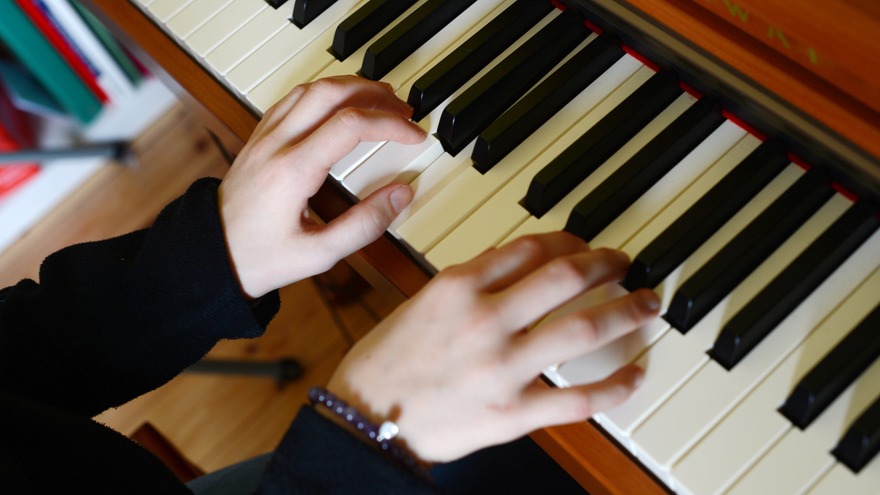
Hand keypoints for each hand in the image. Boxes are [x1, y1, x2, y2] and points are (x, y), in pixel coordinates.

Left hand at [218, 76, 426, 297]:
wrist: (210, 256)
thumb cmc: (261, 259)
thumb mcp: (319, 254)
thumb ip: (365, 225)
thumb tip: (402, 193)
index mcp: (292, 172)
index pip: (350, 125)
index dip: (390, 124)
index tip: (414, 135)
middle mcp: (275, 145)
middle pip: (330, 92)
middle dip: (375, 93)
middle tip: (403, 109)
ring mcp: (263, 138)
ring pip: (310, 88)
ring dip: (350, 87)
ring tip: (380, 101)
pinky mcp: (258, 139)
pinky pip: (292, 99)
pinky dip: (323, 94)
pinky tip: (340, 106)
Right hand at [326, 231, 659, 462]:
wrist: (365, 419)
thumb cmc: (385, 363)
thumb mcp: (420, 302)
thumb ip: (469, 280)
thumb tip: (514, 261)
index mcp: (459, 286)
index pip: (531, 248)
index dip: (570, 242)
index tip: (584, 245)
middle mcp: (486, 319)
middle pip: (567, 277)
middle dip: (607, 264)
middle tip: (626, 264)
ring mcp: (503, 367)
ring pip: (583, 328)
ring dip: (626, 312)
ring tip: (646, 305)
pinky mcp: (513, 412)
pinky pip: (579, 398)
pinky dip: (616, 386)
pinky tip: (635, 375)